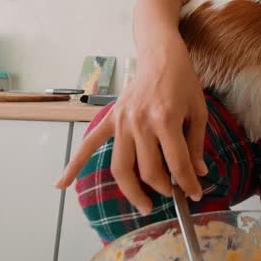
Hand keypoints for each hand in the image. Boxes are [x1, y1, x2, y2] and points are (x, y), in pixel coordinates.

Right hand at [55, 40, 207, 210]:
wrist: (160, 56)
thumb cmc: (183, 82)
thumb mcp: (198, 111)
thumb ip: (195, 145)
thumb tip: (198, 174)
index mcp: (165, 120)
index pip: (177, 163)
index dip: (188, 183)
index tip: (194, 194)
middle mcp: (140, 123)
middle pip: (148, 171)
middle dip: (164, 188)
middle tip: (173, 194)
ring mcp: (121, 122)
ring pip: (121, 167)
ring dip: (132, 191)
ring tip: (144, 205)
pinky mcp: (110, 119)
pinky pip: (89, 144)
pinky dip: (74, 164)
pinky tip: (62, 184)